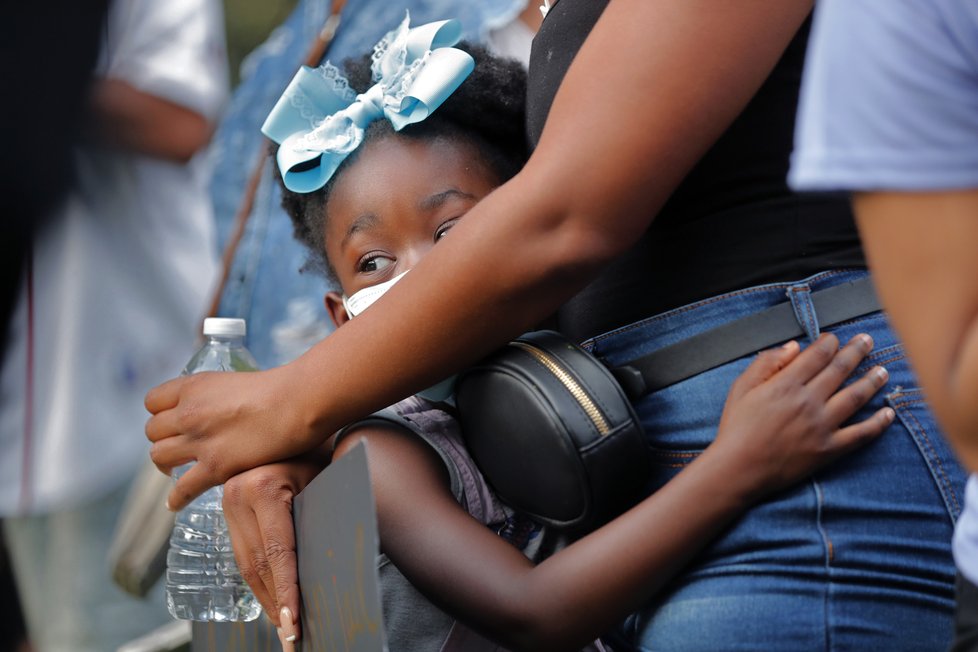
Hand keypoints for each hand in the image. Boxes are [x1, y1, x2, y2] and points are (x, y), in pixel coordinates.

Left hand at [145, 365, 325, 510]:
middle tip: (176, 447)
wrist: (297, 402)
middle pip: (153, 430)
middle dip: (163, 439)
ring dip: (166, 464)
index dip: (161, 412)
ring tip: (173, 470)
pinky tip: (175, 503)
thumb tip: (220, 408)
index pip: (153, 401)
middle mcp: (189, 412)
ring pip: (159, 456)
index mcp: (194, 386)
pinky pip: (183, 488)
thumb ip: (218, 395)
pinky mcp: (215, 466)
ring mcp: (200, 440)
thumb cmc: (279, 389)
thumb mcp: (236, 381)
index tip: (170, 420)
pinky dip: (176, 498)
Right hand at [223, 452, 327, 645]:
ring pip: (245, 563)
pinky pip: (241, 552)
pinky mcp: (227, 507)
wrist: (303, 420)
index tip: (294, 623)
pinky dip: (258, 579)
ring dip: (266, 597)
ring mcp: (227, 500)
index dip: (287, 591)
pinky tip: (272, 600)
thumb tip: (333, 570)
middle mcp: (237, 493)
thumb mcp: (326, 481)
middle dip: (277, 604)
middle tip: (292, 637)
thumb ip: (323, 518)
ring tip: (285, 627)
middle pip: (257, 563)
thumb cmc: (324, 452)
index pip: (277, 551)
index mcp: (263, 485)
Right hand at [711, 333, 892, 499]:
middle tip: (868, 341)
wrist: (738, 469)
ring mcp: (822, 426)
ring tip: (883, 371)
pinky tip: (888, 413)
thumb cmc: (736, 427)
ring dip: (872, 381)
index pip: (817, 355)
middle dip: (856, 352)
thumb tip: (794, 347)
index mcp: (785, 384)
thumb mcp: (741, 387)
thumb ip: (766, 363)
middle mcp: (808, 401)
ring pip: (855, 397)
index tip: (834, 338)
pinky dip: (878, 423)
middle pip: (840, 370)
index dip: (829, 342)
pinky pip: (861, 434)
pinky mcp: (829, 449)